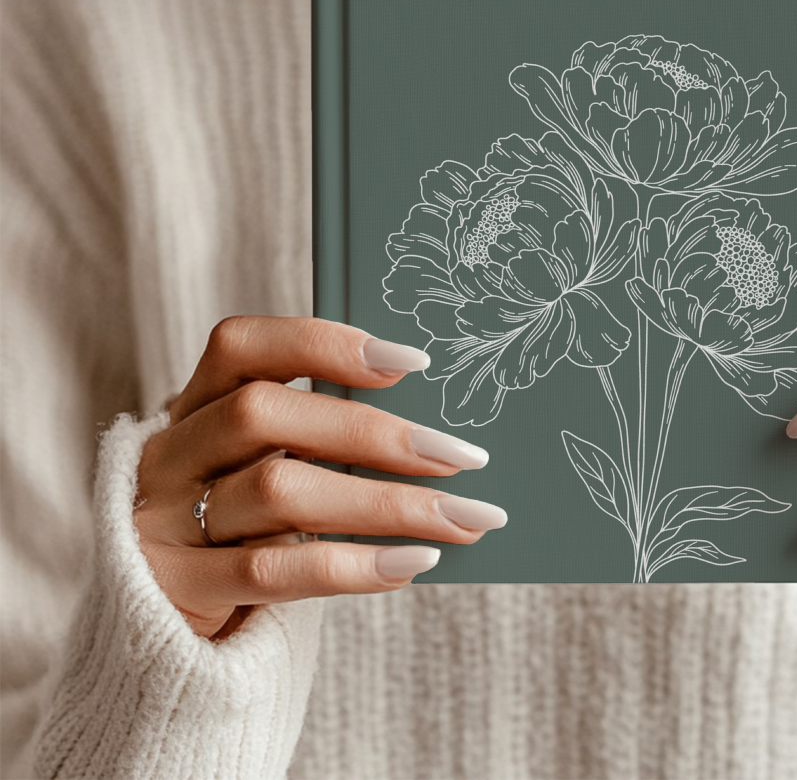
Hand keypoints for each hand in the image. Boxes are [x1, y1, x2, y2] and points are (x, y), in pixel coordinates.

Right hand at [135, 316, 503, 638]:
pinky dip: (352, 565)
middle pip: (264, 413)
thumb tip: (439, 433)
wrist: (161, 624)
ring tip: (462, 519)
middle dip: (375, 433)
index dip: (325, 344)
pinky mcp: (174, 589)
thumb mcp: (267, 465)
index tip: (414, 362)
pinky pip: (272, 571)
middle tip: (464, 458)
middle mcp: (172, 452)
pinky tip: (412, 562)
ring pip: (278, 490)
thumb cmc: (245, 524)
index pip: (244, 345)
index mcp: (197, 402)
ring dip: (384, 503)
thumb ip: (324, 435)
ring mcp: (163, 520)